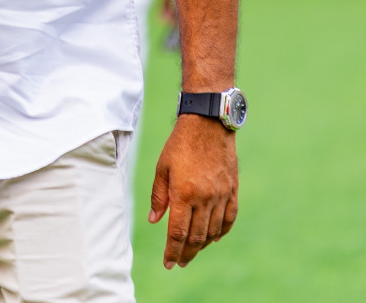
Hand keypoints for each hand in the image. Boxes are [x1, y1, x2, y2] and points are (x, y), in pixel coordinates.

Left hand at [149, 115, 238, 268]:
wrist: (208, 123)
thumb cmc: (180, 143)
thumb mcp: (162, 167)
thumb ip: (159, 196)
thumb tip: (155, 220)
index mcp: (184, 193)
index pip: (178, 233)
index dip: (172, 251)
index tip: (168, 263)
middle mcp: (204, 198)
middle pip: (196, 237)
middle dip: (186, 253)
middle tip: (179, 262)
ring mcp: (221, 195)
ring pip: (213, 231)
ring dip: (203, 246)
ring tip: (192, 251)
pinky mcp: (232, 190)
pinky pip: (229, 219)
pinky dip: (221, 232)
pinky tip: (213, 238)